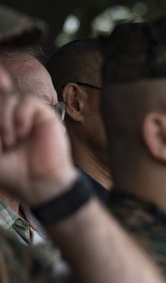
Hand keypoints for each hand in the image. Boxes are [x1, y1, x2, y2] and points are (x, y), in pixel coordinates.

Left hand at [0, 68, 76, 204]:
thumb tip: (1, 116)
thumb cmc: (12, 173)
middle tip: (3, 140)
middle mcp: (10, 116)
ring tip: (10, 141)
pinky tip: (24, 133)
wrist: (37, 185)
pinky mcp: (44, 116)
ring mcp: (27, 115)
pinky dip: (21, 115)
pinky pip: (28, 101)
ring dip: (4, 118)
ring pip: (10, 97)